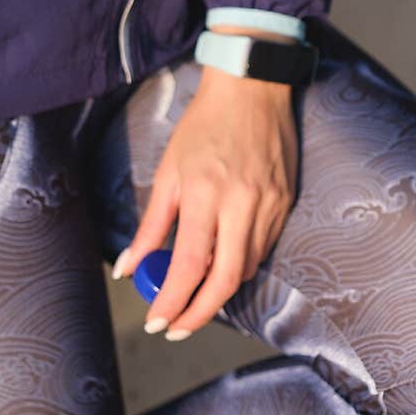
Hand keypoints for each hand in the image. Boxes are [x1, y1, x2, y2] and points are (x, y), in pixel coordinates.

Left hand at [115, 65, 297, 339]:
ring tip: (194, 292)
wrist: (253, 88)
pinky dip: (241, 262)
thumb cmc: (204, 125)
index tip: (157, 322)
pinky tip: (223, 260)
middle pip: (226, 280)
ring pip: (246, 267)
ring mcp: (270, 205)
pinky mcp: (286, 202)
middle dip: (199, 313)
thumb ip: (152, 225)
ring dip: (219, 288)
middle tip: (176, 327)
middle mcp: (243, 204)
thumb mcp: (169, 172)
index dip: (173, 301)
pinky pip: (264, 247)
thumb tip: (129, 268)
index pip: (191, 265)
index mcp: (207, 193)